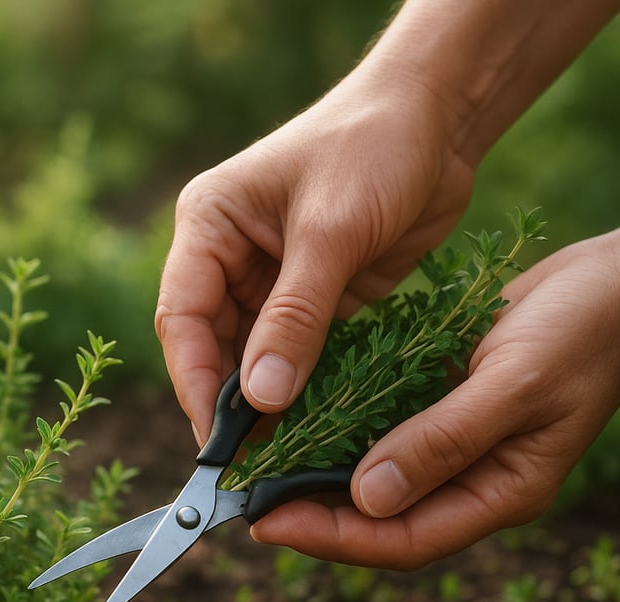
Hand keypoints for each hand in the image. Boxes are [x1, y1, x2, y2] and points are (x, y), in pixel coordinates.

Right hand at [155, 72, 474, 444]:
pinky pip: (297, 354)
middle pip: (210, 344)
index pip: (181, 315)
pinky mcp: (313, 296)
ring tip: (276, 459)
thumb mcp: (332, 231)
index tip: (215, 436)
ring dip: (264, 404)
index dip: (193, 379)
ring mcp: (269, 279)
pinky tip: (311, 429)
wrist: (438, 118)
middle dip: (226, 402)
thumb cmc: (372, 148)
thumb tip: (262, 399)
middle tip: (245, 465)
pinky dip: (301, 390)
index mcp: (208, 225)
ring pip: (252, 356)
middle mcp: (227, 255)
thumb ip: (296, 315)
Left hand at [249, 193, 619, 568]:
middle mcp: (470, 480)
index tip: (265, 522)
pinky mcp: (439, 405)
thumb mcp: (513, 386)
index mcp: (498, 494)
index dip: (331, 539)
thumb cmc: (580, 334)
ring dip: (317, 470)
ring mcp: (454, 444)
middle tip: (243, 495)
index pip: (402, 540)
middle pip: (377, 517)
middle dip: (310, 511)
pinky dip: (339, 425)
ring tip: (256, 461)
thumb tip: (366, 499)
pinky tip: (296, 412)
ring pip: (373, 474)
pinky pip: (380, 428)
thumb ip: (443, 442)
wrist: (613, 282)